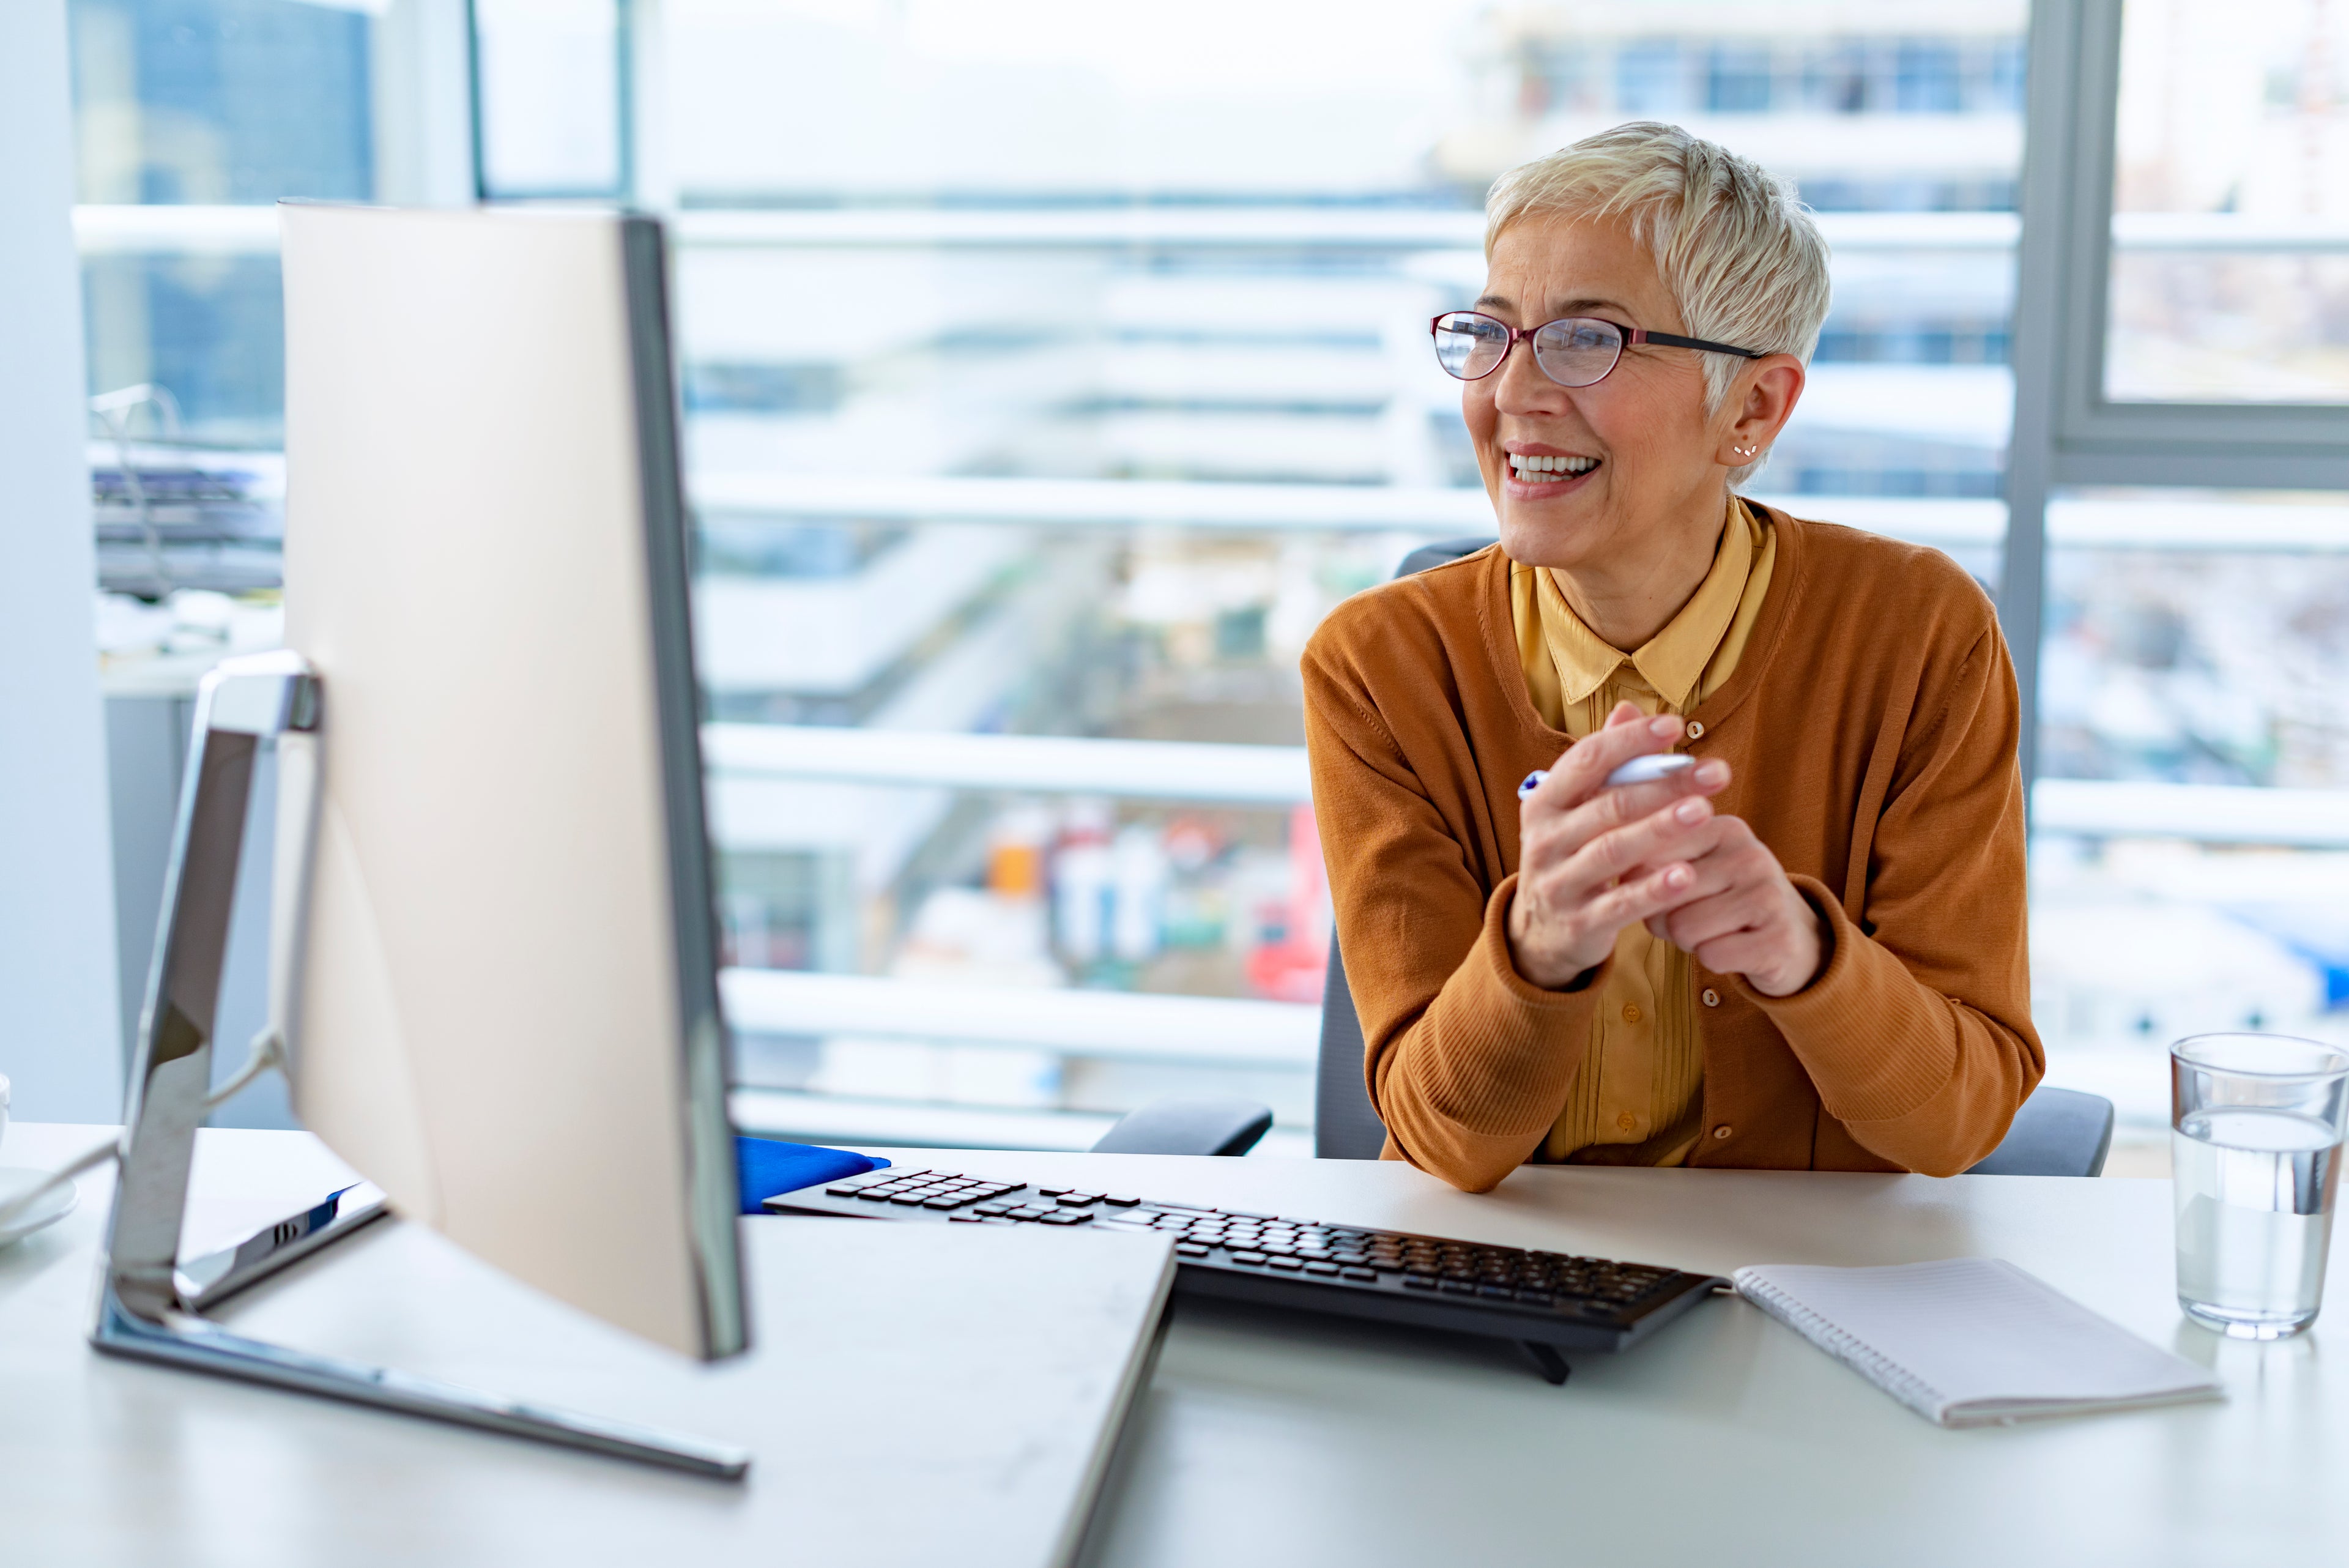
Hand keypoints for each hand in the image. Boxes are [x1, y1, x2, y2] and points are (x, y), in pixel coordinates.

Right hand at [1507, 703, 1731, 988]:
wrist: (1540, 932)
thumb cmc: (1570, 855)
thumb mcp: (1575, 810)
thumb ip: (1602, 764)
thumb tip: (1628, 709)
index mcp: (1544, 802)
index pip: (1586, 760)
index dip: (1630, 741)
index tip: (1676, 725)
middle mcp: (1544, 839)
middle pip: (1609, 804)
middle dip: (1666, 785)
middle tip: (1715, 773)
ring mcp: (1559, 882)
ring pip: (1613, 851)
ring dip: (1661, 829)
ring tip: (1705, 812)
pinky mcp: (1579, 922)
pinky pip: (1620, 904)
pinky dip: (1654, 888)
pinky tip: (1688, 873)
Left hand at [1639, 814, 1826, 997]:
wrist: (1792, 938)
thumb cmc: (1726, 901)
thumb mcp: (1696, 868)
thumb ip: (1656, 860)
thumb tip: (1623, 870)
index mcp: (1724, 829)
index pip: (1651, 855)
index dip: (1646, 885)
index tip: (1668, 889)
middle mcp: (1751, 855)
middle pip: (1664, 896)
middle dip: (1666, 918)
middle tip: (1696, 917)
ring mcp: (1769, 896)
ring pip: (1684, 929)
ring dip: (1689, 941)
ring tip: (1717, 931)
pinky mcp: (1778, 939)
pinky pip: (1711, 956)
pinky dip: (1714, 960)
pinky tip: (1737, 948)